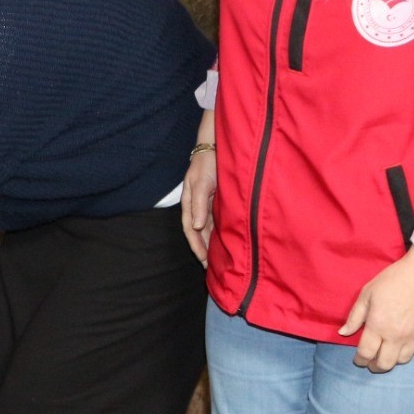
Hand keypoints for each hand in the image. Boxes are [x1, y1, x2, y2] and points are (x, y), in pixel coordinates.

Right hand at [182, 112, 215, 266]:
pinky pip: (216, 221)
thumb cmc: (208, 163)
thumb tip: (197, 226)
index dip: (196, 246)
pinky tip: (225, 241)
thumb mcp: (202, 182)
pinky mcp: (216, 201)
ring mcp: (206, 204)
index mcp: (189, 203)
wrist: (217, 146)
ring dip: (211, 244)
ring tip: (218, 259)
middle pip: (198, 233)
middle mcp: (197, 206)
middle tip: (211, 268)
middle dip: (203, 250)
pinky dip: (218, 233)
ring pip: (207, 229)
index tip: (203, 260)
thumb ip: (199, 204)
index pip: (191, 230)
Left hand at [339, 246, 413, 372]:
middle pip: (385, 363)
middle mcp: (397, 335)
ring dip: (393, 359)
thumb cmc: (392, 280)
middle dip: (375, 366)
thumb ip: (354, 317)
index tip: (358, 359)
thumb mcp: (366, 295)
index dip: (360, 360)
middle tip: (371, 363)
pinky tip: (405, 345)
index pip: (366, 353)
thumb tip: (342, 333)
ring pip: (403, 360)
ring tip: (387, 353)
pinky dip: (411, 351)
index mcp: (378, 325)